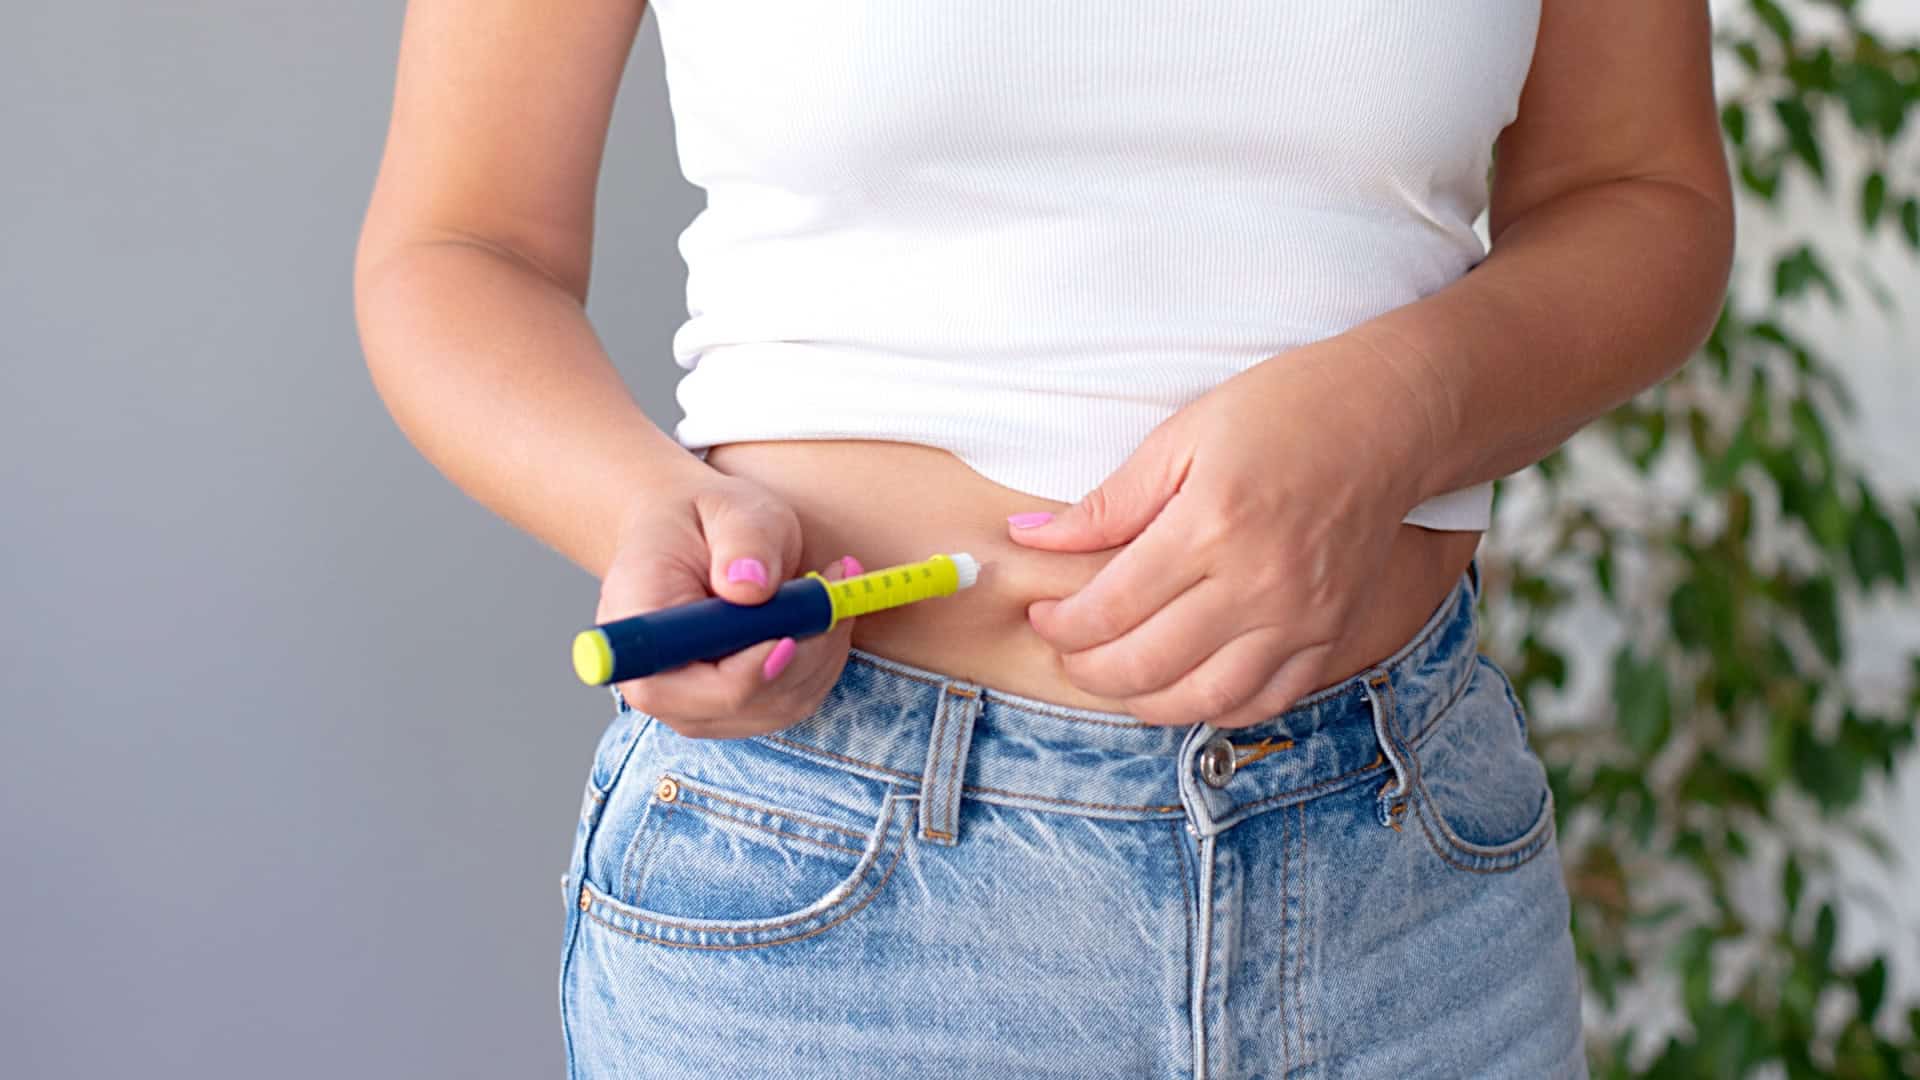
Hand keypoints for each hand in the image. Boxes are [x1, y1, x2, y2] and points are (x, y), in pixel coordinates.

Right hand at [598, 465, 862, 738]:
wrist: (694, 536)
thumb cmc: (704, 518)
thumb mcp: (728, 508)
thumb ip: (742, 541)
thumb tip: (751, 587)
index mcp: (638, 628)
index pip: (673, 687)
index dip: (737, 677)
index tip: (788, 639)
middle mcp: (659, 682)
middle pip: (740, 703)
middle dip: (803, 652)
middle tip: (833, 585)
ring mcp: (699, 704)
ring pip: (780, 704)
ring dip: (823, 650)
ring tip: (832, 584)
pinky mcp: (738, 707)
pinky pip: (797, 698)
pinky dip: (825, 657)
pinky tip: (826, 610)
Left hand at [1005, 337, 1435, 728]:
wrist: (1391, 418)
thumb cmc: (1284, 412)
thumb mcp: (1184, 435)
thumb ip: (1109, 501)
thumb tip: (1028, 535)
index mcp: (1211, 526)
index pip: (1112, 607)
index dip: (1063, 624)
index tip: (1043, 615)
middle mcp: (1258, 584)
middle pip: (1148, 664)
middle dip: (1089, 669)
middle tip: (1068, 652)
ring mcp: (1300, 619)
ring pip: (1203, 699)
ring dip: (1145, 701)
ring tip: (1117, 677)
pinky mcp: (1332, 635)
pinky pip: (1264, 701)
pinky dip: (1214, 707)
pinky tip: (1184, 688)